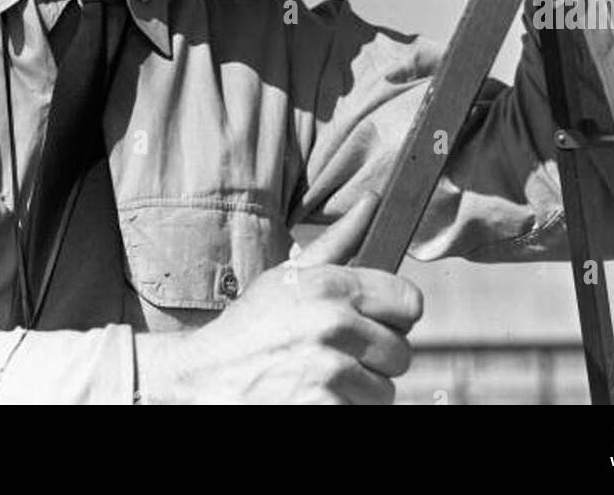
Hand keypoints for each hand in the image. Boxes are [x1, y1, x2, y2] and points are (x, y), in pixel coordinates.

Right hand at [133, 192, 422, 404]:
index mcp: (330, 286)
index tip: (378, 322)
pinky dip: (342, 410)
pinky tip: (314, 398)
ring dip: (360, 390)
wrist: (203, 379)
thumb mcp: (289, 275)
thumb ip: (340, 240)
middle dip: (376, 358)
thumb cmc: (250, 326)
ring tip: (323, 378)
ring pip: (384, 391)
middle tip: (341, 354)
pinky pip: (362, 414)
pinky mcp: (325, 410)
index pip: (410, 302)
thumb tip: (374, 200)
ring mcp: (331, 373)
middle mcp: (335, 326)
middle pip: (402, 352)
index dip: (396, 315)